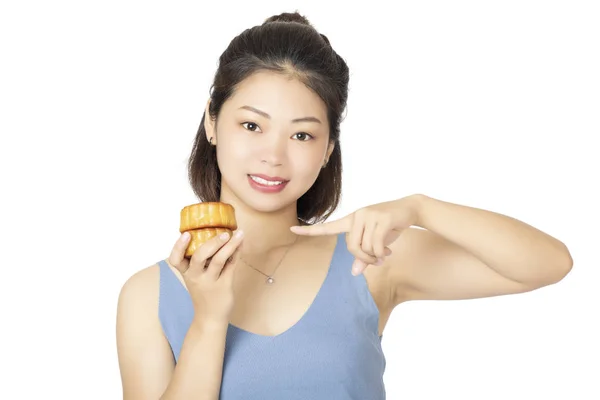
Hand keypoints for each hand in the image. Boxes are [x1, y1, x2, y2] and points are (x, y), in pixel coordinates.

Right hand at [167, 230, 243, 322]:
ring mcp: (210, 282)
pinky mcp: (224, 285)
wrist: (210, 317)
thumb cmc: (203, 292)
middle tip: (224, 233)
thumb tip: (213, 233)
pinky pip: (231, 266)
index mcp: (186, 273)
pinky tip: (240, 244)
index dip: (179, 246)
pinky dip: (236, 253)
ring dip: (229, 245)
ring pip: (218, 260)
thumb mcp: (195, 277)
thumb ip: (200, 259)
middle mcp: (196, 277)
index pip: (175, 260)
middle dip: (211, 243)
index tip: (186, 234)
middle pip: (199, 257)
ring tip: (238, 234)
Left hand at [291, 195, 421, 275]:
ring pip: (364, 248)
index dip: (309, 230)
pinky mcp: (381, 218)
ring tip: (385, 253)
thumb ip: (364, 256)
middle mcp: (357, 216)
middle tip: (377, 260)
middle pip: (351, 247)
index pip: (327, 227)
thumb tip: (355, 273)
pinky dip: (382, 253)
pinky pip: (375, 245)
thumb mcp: (376, 241)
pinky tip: (389, 250)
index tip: (291, 229)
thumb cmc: (390, 226)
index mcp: (352, 220)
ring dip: (375, 256)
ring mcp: (368, 215)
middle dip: (364, 258)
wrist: (411, 208)